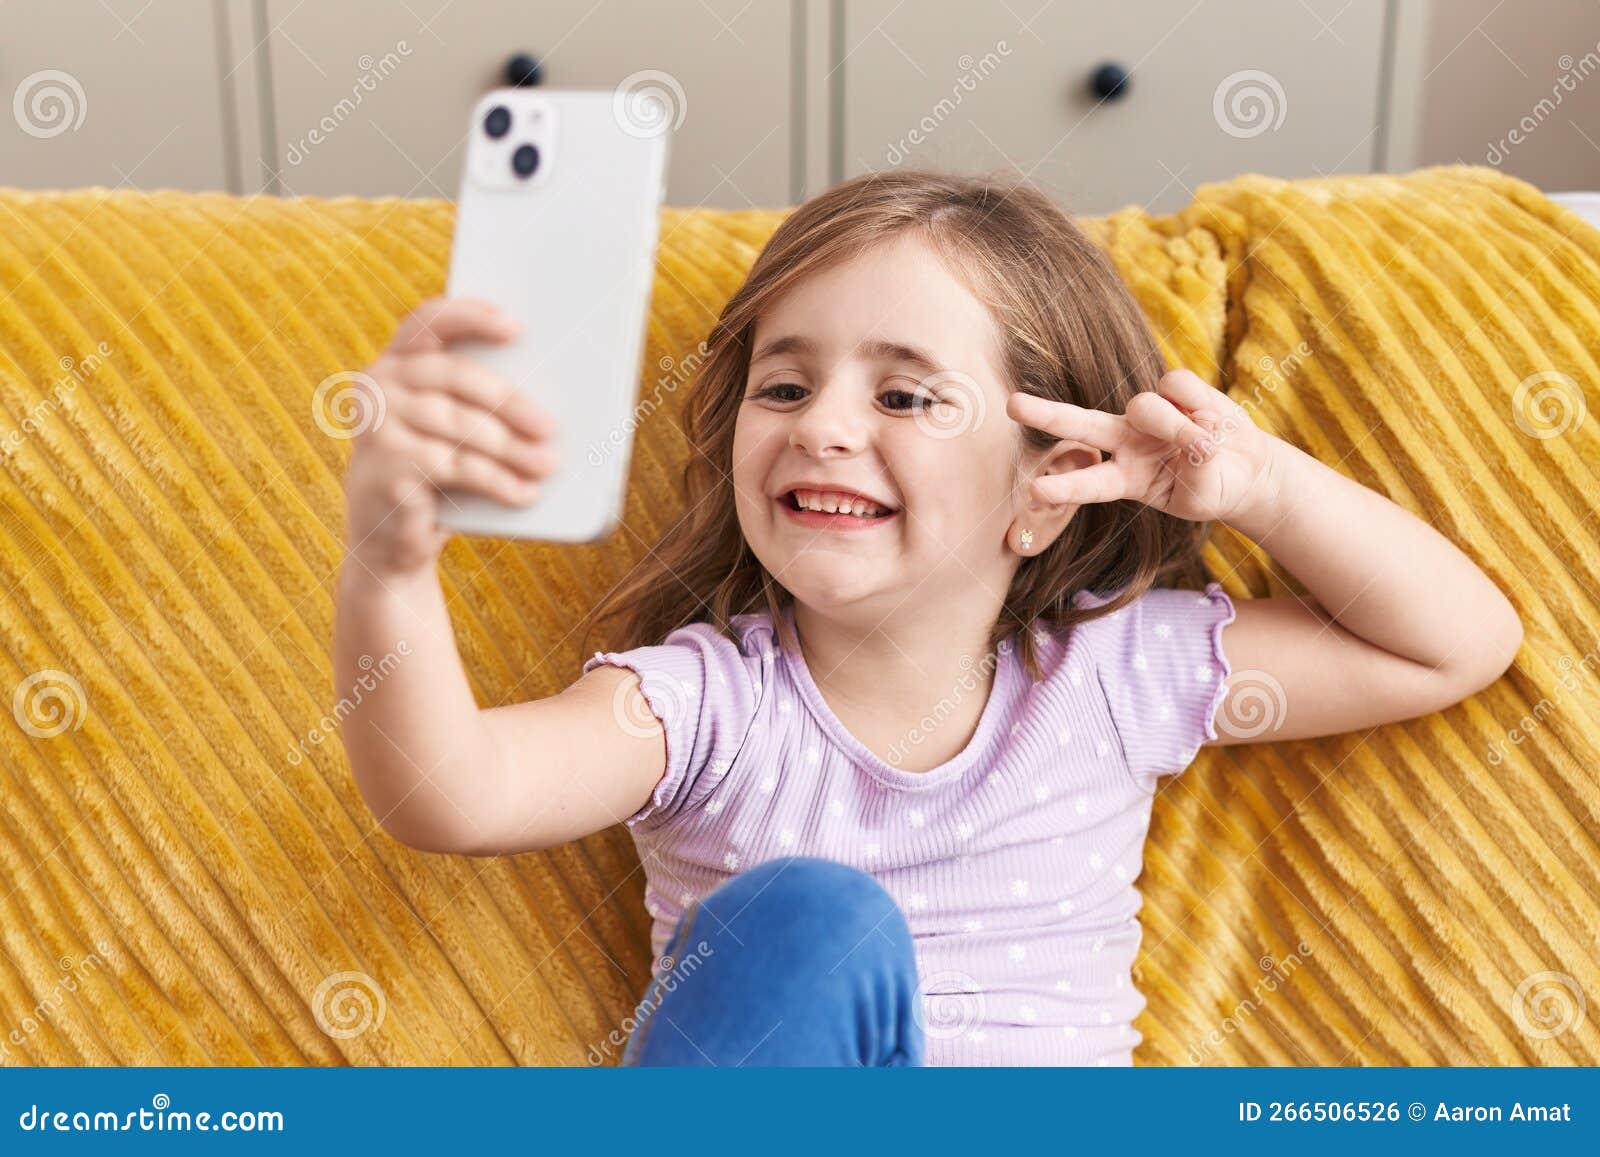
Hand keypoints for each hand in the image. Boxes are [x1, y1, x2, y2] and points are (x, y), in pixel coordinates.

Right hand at [342, 296, 558, 576]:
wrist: (388, 534)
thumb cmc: (434, 471)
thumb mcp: (453, 430)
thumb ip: (481, 403)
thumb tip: (550, 404)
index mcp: (397, 361)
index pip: (431, 321)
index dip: (472, 317)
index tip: (517, 327)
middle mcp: (378, 384)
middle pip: (456, 377)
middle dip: (511, 402)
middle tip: (551, 426)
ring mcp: (375, 424)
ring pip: (460, 426)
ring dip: (512, 448)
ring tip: (547, 464)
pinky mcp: (385, 465)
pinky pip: (455, 467)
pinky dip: (496, 481)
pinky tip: (524, 493)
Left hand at [1005, 368, 1280, 525]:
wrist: (1243, 468)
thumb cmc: (1213, 489)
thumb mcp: (1203, 494)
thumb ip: (1196, 469)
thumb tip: (1197, 437)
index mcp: (1124, 479)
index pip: (1089, 483)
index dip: (1065, 487)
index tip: (1036, 490)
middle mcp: (1124, 442)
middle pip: (1080, 425)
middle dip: (1046, 414)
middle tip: (1011, 405)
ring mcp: (1145, 414)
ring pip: (1145, 406)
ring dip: (1176, 425)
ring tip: (1206, 442)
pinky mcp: (1171, 388)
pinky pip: (1176, 385)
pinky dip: (1200, 402)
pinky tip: (1210, 417)